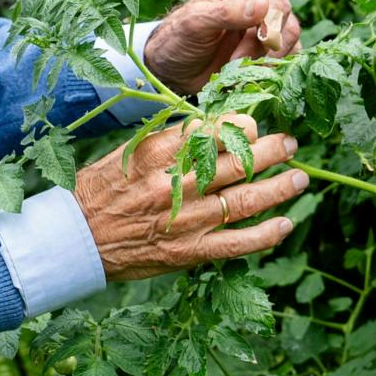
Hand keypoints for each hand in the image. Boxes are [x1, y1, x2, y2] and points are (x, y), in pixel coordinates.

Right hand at [74, 114, 306, 282]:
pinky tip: (285, 225)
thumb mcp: (128, 152)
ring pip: (244, 201)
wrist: (75, 238)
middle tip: (291, 143)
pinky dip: (264, 236)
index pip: (213, 132)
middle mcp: (175, 185)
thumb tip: (212, 126)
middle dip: (271, 151)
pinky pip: (235, 244)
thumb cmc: (101, 189)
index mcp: (158, 155)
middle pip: (237, 163)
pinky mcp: (188, 252)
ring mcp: (185, 221)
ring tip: (299, 178)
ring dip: (278, 189)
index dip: (243, 126)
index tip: (256, 123)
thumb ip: (169, 140)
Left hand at [141, 0, 303, 97]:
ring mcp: (267, 17)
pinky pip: (289, 52)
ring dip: (267, 55)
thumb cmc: (177, 39)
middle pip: (282, 9)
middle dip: (264, 39)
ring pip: (289, 33)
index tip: (265, 35)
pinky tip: (252, 75)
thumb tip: (263, 4)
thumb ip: (226, 12)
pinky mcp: (272, 43)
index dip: (272, 7)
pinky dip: (274, 66)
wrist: (175, 71)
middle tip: (238, 58)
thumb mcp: (195, 23)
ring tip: (238, 68)